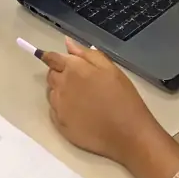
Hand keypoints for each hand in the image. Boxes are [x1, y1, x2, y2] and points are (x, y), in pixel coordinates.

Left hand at [44, 39, 156, 161]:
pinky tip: (79, 113)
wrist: (128, 134)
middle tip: (80, 82)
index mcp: (73, 69)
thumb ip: (87, 54)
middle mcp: (61, 86)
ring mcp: (59, 107)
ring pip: (52, 93)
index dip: (51, 57)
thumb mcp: (110, 69)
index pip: (51, 58)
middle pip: (51, 75)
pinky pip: (54, 111)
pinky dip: (62, 108)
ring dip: (60, 91)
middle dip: (60, 74)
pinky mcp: (60, 125)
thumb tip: (67, 43)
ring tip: (82, 99)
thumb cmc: (123, 98)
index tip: (50, 58)